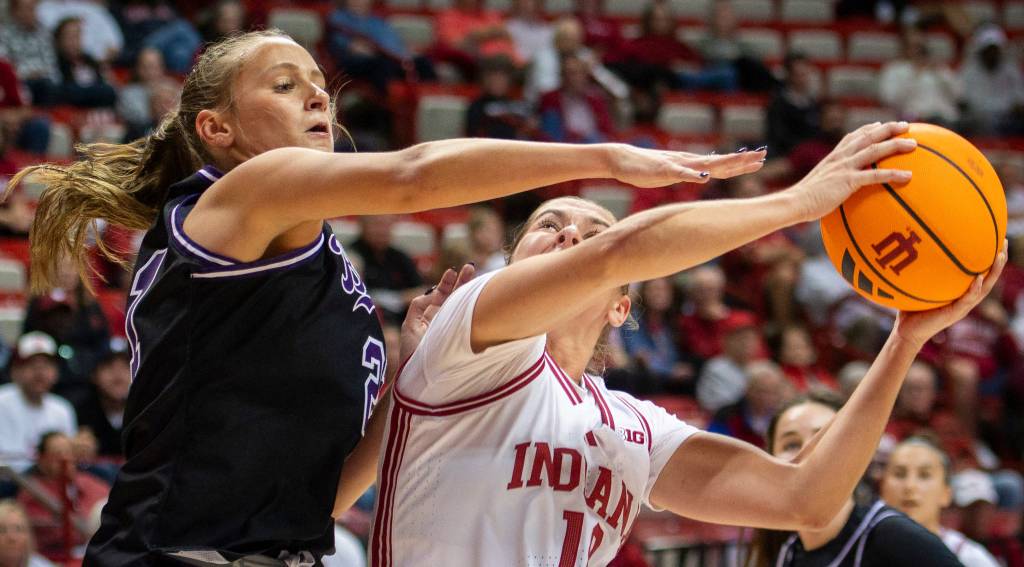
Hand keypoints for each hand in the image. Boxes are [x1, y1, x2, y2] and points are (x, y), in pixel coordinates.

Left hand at [399, 264, 475, 361]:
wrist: (420, 378)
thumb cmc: (412, 354)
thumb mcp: (410, 325)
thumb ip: (420, 305)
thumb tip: (435, 292)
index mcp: (433, 319)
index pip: (442, 298)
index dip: (447, 284)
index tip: (452, 272)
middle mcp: (445, 322)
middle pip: (455, 298)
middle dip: (461, 283)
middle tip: (470, 267)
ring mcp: (456, 330)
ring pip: (463, 305)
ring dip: (468, 289)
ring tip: (474, 272)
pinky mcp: (465, 339)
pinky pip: (469, 319)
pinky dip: (473, 306)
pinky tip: (477, 294)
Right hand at [608, 144, 766, 187]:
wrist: (622, 159)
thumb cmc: (645, 169)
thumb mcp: (671, 173)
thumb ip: (688, 174)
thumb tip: (703, 175)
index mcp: (692, 164)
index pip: (722, 163)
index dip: (741, 162)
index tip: (760, 159)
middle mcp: (689, 162)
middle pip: (720, 161)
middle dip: (742, 159)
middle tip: (763, 155)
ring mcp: (678, 165)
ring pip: (706, 164)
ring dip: (726, 162)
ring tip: (744, 160)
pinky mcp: (664, 170)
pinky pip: (681, 173)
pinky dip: (694, 175)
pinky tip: (706, 177)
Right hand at [788, 121, 916, 221]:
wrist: (794, 202)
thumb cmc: (804, 199)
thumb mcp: (817, 184)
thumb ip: (829, 181)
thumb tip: (834, 190)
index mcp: (833, 157)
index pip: (853, 136)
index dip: (868, 128)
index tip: (880, 124)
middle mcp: (840, 157)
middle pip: (868, 136)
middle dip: (888, 129)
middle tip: (906, 126)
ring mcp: (844, 167)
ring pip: (875, 150)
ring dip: (896, 145)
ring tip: (913, 145)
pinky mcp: (848, 181)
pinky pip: (875, 176)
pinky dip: (893, 174)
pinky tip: (908, 176)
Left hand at [893, 240, 1007, 345]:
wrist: (907, 332)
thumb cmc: (912, 308)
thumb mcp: (920, 287)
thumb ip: (921, 272)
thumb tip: (913, 247)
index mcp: (962, 293)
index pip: (981, 273)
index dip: (990, 259)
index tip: (996, 240)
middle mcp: (966, 299)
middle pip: (990, 278)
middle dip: (999, 261)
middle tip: (1005, 242)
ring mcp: (963, 307)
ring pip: (984, 288)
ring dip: (993, 272)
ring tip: (1000, 256)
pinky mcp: (955, 313)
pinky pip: (968, 299)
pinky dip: (974, 289)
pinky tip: (979, 278)